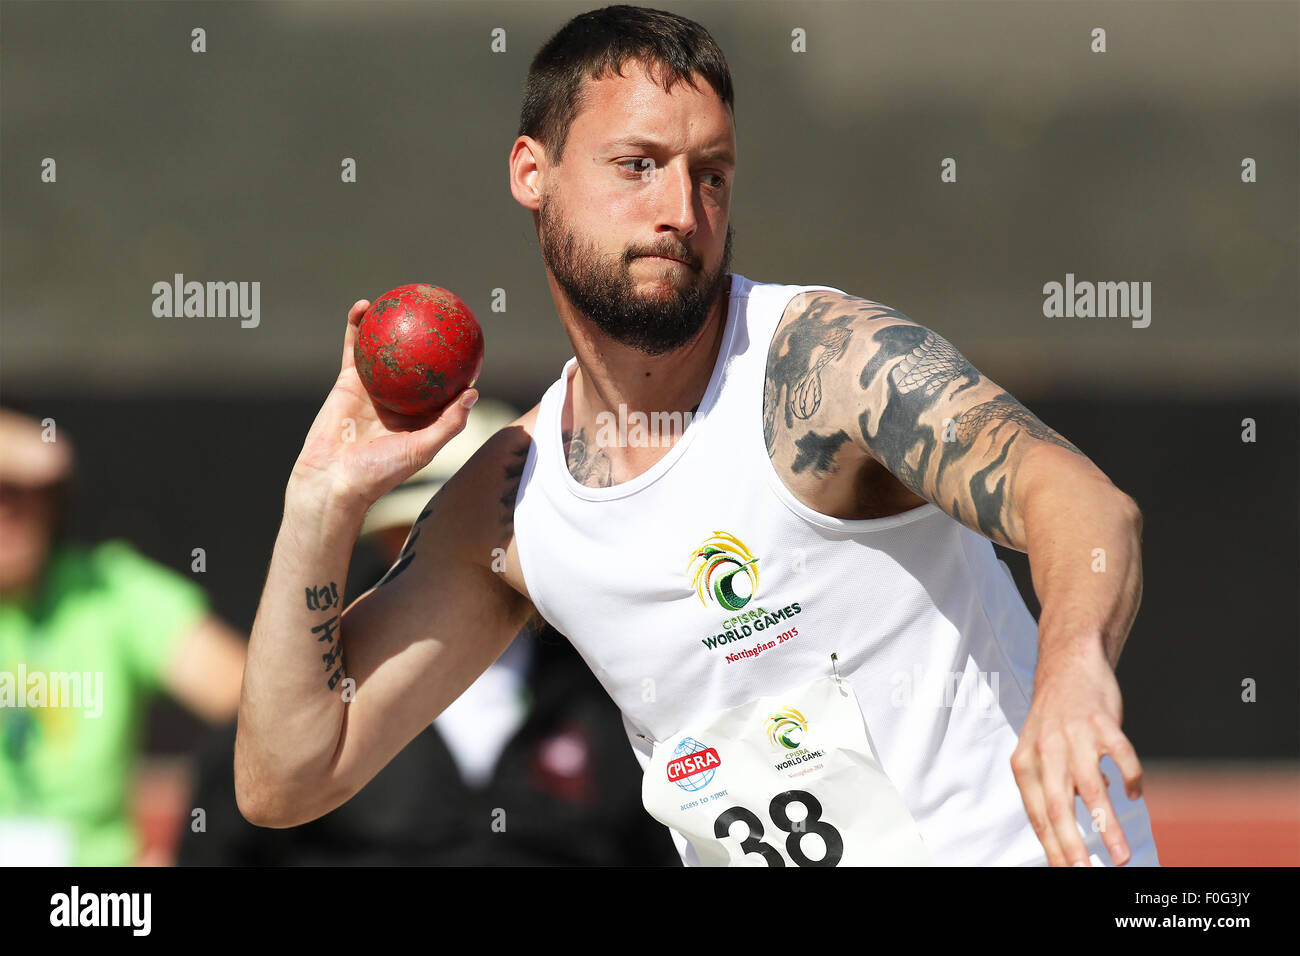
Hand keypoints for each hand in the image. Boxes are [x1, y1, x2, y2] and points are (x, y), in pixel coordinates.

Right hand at [290, 298, 477, 510]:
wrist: (331, 480)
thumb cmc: (379, 473)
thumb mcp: (422, 449)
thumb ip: (448, 424)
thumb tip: (473, 392)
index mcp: (422, 417)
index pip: (445, 386)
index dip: (457, 365)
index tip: (470, 343)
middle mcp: (400, 400)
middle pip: (417, 363)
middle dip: (427, 339)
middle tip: (440, 312)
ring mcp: (374, 389)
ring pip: (385, 350)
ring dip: (391, 324)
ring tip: (402, 297)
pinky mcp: (348, 382)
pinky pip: (354, 348)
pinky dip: (357, 326)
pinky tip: (364, 306)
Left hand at [1010, 640, 1143, 865]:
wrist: (1068, 664)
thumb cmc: (1055, 718)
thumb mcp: (1041, 752)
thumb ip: (1055, 788)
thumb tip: (1076, 826)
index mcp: (1026, 762)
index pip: (1037, 814)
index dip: (1052, 846)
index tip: (1066, 872)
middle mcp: (1045, 750)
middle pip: (1056, 807)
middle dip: (1072, 846)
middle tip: (1085, 873)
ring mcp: (1073, 735)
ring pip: (1090, 789)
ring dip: (1106, 826)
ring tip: (1120, 855)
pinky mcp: (1101, 720)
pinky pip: (1119, 753)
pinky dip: (1129, 776)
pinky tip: (1134, 794)